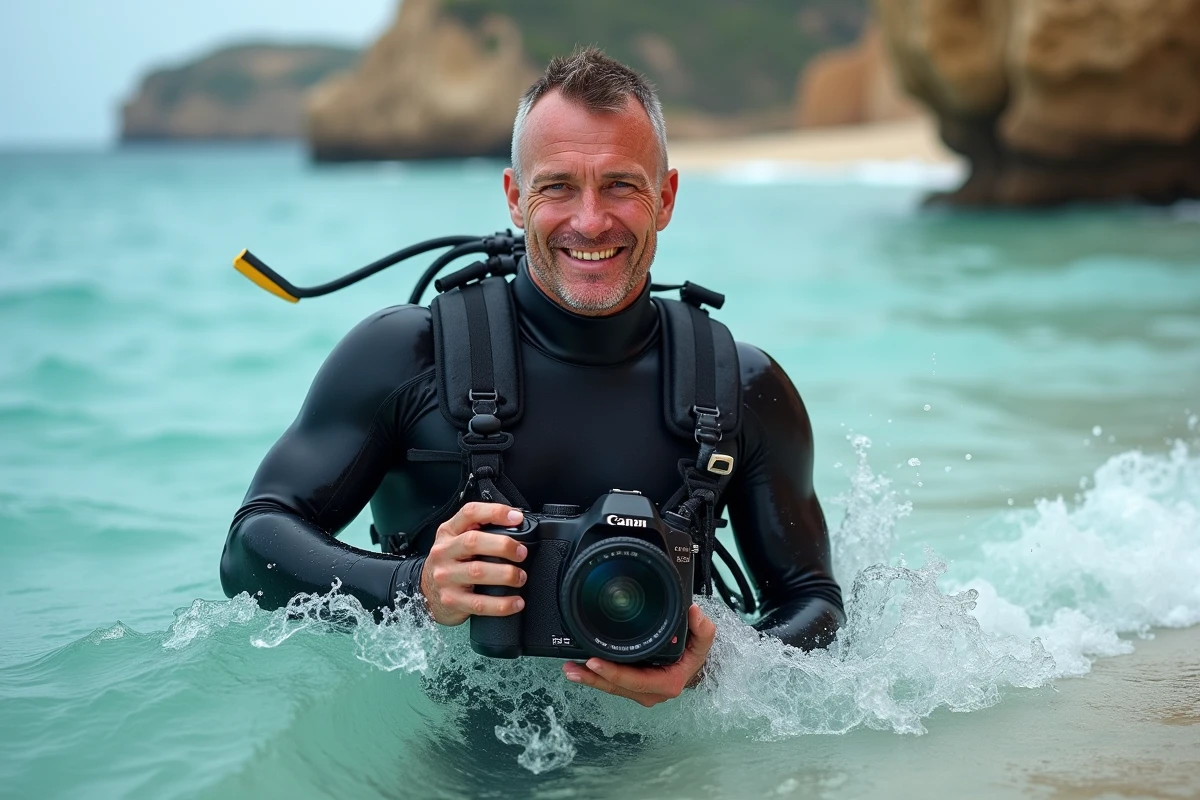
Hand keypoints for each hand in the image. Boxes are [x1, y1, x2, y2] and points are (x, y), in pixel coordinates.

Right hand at [419, 502, 528, 625]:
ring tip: (520, 577)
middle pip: (473, 542)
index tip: (517, 518)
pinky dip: (502, 604)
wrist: (426, 592)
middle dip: (503, 545)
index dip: (495, 512)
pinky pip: (480, 603)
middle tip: (522, 553)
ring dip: (506, 575)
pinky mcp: (451, 600)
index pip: (469, 513)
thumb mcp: (457, 540)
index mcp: (448, 532)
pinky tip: (516, 602)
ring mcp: (445, 577)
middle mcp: (444, 552)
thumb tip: (517, 522)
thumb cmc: (451, 562)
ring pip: (477, 572)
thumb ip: (479, 529)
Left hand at [562, 604, 715, 706]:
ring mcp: (640, 691)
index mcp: (667, 684)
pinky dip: (595, 676)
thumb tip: (693, 611)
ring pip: (611, 687)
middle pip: (618, 687)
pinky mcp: (631, 686)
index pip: (636, 681)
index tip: (596, 662)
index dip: (614, 674)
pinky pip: (612, 683)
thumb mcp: (704, 642)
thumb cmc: (694, 656)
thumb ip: (703, 628)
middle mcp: (651, 692)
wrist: (693, 667)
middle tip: (574, 668)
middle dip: (594, 678)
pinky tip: (581, 667)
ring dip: (590, 679)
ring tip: (571, 669)